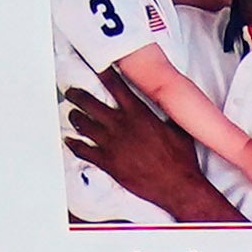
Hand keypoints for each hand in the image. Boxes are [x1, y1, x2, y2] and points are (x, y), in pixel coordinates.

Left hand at [63, 80, 229, 221]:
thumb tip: (170, 105)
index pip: (116, 86)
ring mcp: (112, 144)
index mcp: (139, 114)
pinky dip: (74, 144)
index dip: (103, 73)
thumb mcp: (178, 129)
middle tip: (72, 92)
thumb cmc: (181, 160)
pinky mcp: (108, 163)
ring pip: (82, 124)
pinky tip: (70, 140)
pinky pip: (82, 150)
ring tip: (72, 114)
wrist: (178, 186)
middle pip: (89, 103)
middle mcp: (122, 125)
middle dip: (77, 95)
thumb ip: (167, 115)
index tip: (95, 66)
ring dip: (74, 117)